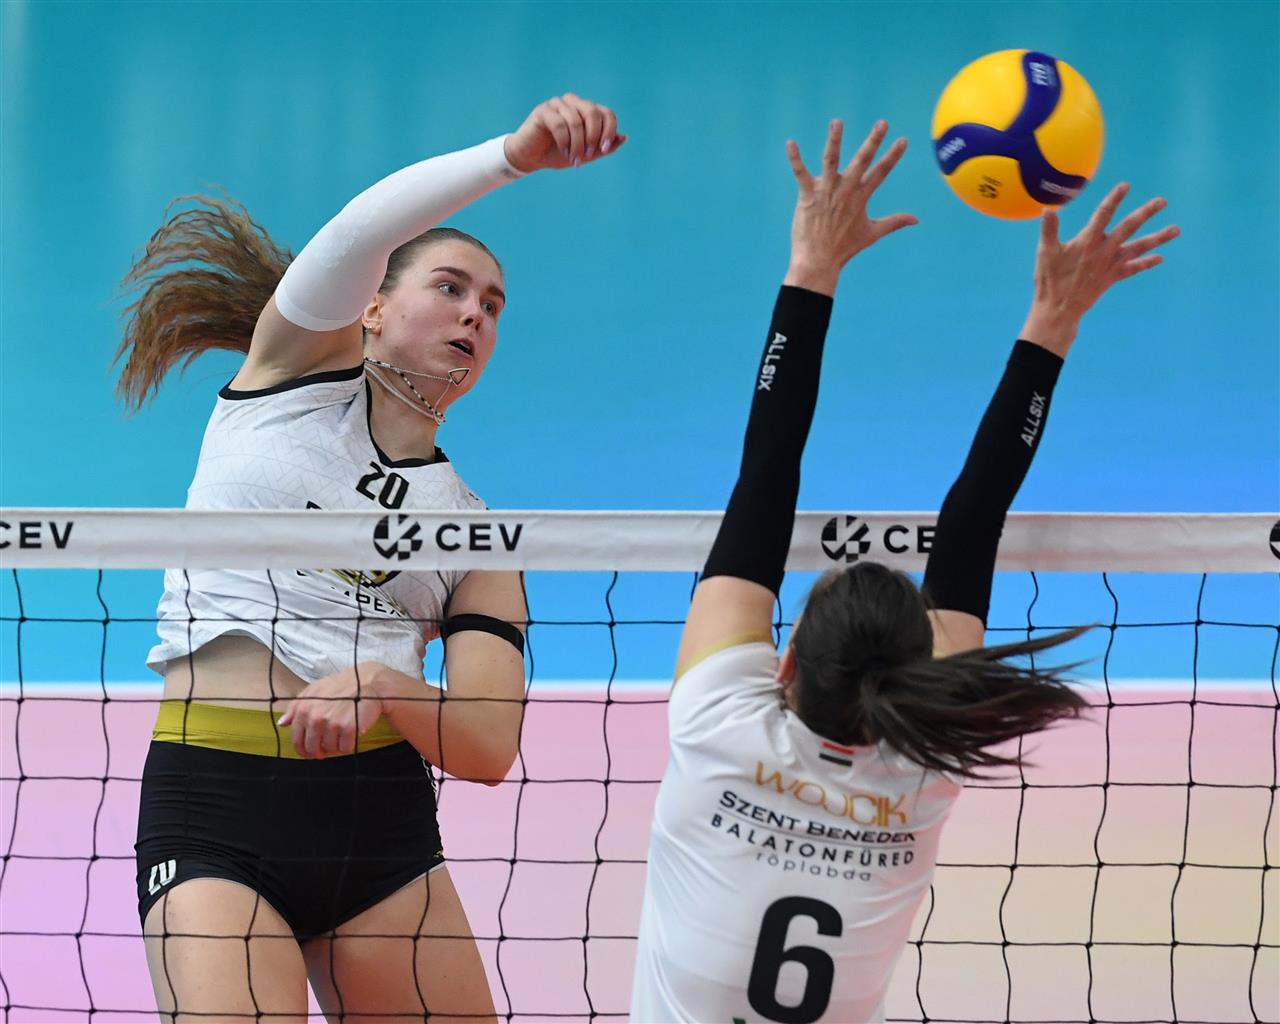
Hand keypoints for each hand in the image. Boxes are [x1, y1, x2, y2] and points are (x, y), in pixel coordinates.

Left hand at [277, 663, 389, 758]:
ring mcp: (332, 723)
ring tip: (342, 733)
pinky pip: (345, 748)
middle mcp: (316, 717)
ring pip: (330, 749)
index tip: (309, 751)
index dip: (303, 749)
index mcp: (304, 709)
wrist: (369, 682)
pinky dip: (349, 744)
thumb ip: (296, 707)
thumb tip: (283, 723)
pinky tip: (352, 733)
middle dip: (319, 751)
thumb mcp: (314, 690)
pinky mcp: (349, 728)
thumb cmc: (342, 685)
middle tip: (328, 747)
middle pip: (313, 748)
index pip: (297, 740)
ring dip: (336, 745)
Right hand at [504, 93, 626, 172]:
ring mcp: (557, 104)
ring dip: (577, 144)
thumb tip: (623, 138)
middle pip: (592, 112)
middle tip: (588, 155)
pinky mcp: (543, 110)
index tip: (604, 150)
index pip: (606, 113)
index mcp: (586, 110)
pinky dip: (565, 142)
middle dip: (593, 136)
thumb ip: (604, 147)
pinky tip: (564, 152)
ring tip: (575, 160)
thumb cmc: (558, 154)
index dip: (608, 130)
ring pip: (575, 120)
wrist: (531, 158)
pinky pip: (559, 124)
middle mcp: (573, 102)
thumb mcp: (586, 154)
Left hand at [783, 119, 916, 295]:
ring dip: (834, 141)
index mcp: (861, 197)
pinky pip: (801, 173)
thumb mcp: (872, 233)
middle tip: (882, 123)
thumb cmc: (844, 248)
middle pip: (861, 161)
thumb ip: (895, 222)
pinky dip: (795, 159)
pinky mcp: (808, 196)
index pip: (881, 173)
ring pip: (831, 161)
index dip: (893, 156)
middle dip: (873, 141)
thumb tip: (917, 220)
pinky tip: (790, 143)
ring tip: (837, 122)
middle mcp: (845, 191)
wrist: (818, 261)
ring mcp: (826, 192)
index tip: (903, 140)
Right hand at [1021, 183, 1179, 354]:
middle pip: (1130, 227)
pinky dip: (1146, 263)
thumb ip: (1048, 229)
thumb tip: (1047, 208)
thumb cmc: (1050, 280)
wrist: (1059, 308)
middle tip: (1162, 201)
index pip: (1103, 214)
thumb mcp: (1045, 253)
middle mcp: (1104, 250)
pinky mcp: (1113, 277)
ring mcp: (1111, 264)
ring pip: (1139, 247)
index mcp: (1088, 241)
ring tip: (1176, 230)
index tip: (1125, 186)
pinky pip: (1134, 269)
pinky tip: (1160, 257)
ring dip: (1159, 238)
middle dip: (1146, 213)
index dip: (1114, 199)